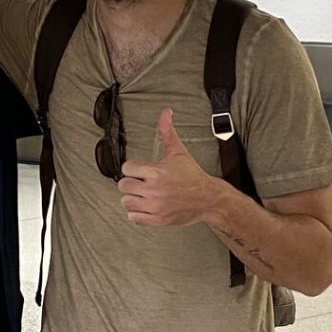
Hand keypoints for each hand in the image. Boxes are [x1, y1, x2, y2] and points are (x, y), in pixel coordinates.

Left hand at [118, 108, 226, 227]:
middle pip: (123, 185)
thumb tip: (165, 112)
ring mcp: (155, 206)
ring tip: (142, 194)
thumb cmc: (192, 175)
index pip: (127, 168)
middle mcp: (154, 190)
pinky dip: (136, 212)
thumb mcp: (178, 151)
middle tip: (140, 182)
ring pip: (126, 202)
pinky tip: (145, 205)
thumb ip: (167, 131)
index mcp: (156, 172)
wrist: (208, 198)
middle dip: (131, 182)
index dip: (132, 167)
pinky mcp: (157, 219)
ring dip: (132, 198)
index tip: (140, 169)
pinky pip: (134, 217)